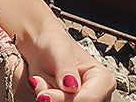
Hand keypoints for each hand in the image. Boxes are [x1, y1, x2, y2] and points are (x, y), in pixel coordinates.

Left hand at [0, 25, 114, 101]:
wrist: (34, 43)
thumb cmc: (47, 38)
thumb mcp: (55, 45)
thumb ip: (63, 63)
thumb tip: (72, 83)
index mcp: (101, 78)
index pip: (94, 98)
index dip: (74, 100)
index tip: (47, 95)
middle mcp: (94, 94)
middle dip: (59, 101)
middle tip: (40, 92)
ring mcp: (78, 101)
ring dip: (51, 101)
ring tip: (38, 86)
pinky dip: (46, 100)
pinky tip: (35, 88)